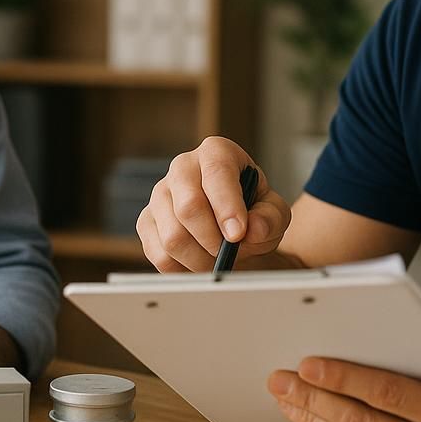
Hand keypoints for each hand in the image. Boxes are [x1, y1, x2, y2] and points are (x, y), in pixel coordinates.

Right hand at [137, 136, 292, 271]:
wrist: (232, 229)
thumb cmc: (252, 213)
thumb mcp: (274, 212)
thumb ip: (271, 218)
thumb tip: (254, 229)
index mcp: (217, 152)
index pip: (217, 174)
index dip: (227, 207)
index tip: (238, 235)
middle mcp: (183, 167)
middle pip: (188, 207)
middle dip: (213, 240)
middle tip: (230, 253)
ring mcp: (160, 194)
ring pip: (173, 237)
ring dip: (201, 260)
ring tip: (218, 260)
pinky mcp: (146, 221)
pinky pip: (159, 255)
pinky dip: (183, 269)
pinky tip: (199, 262)